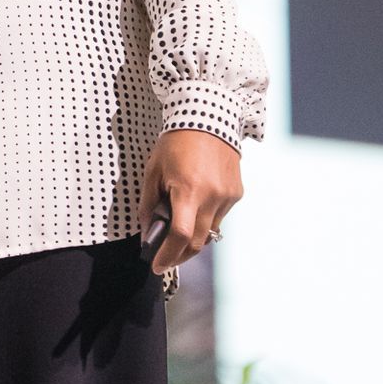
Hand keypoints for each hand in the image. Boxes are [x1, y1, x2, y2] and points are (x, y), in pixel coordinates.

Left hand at [138, 129, 242, 274]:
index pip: (180, 236)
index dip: (167, 256)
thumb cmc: (176, 142)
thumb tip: (146, 232)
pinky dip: (205, 219)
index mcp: (188, 191)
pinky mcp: (236, 193)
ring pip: (210, 232)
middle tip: (164, 258)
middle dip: (179, 255)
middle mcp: (212, 197)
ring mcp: (227, 196)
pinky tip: (196, 206)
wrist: (209, 118)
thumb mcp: (153, 171)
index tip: (157, 265)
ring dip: (193, 237)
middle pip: (197, 243)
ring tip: (178, 229)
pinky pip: (219, 217)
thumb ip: (148, 204)